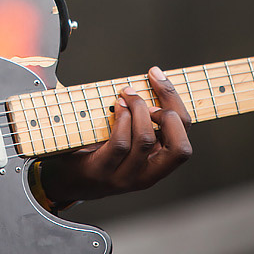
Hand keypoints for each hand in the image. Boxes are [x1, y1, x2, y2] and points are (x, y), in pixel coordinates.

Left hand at [39, 67, 192, 204]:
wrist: (68, 178)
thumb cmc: (100, 150)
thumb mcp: (129, 139)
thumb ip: (143, 120)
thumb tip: (153, 79)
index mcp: (158, 166)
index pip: (184, 140)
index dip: (176, 106)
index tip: (157, 76)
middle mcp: (148, 175)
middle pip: (180, 148)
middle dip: (169, 112)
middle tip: (146, 95)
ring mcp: (126, 177)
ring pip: (146, 140)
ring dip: (138, 109)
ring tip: (126, 95)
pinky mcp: (103, 171)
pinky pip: (120, 143)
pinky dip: (121, 118)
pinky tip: (116, 107)